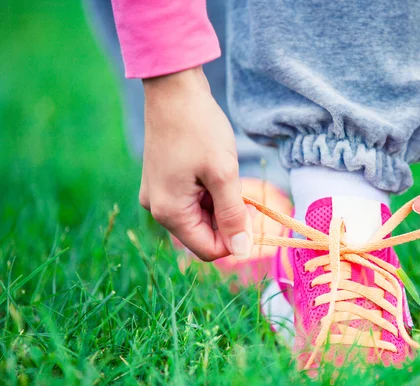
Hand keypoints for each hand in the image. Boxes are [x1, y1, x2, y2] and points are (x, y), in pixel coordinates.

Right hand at [140, 66, 252, 259]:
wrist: (174, 90)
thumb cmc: (199, 129)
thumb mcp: (224, 174)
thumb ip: (233, 216)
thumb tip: (243, 252)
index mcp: (170, 212)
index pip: (209, 249)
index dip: (236, 238)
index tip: (251, 211)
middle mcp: (158, 209)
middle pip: (204, 234)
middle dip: (228, 219)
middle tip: (239, 188)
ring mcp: (158, 195)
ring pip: (200, 217)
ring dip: (220, 204)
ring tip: (224, 173)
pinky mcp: (162, 182)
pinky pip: (191, 201)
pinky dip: (209, 193)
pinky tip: (214, 170)